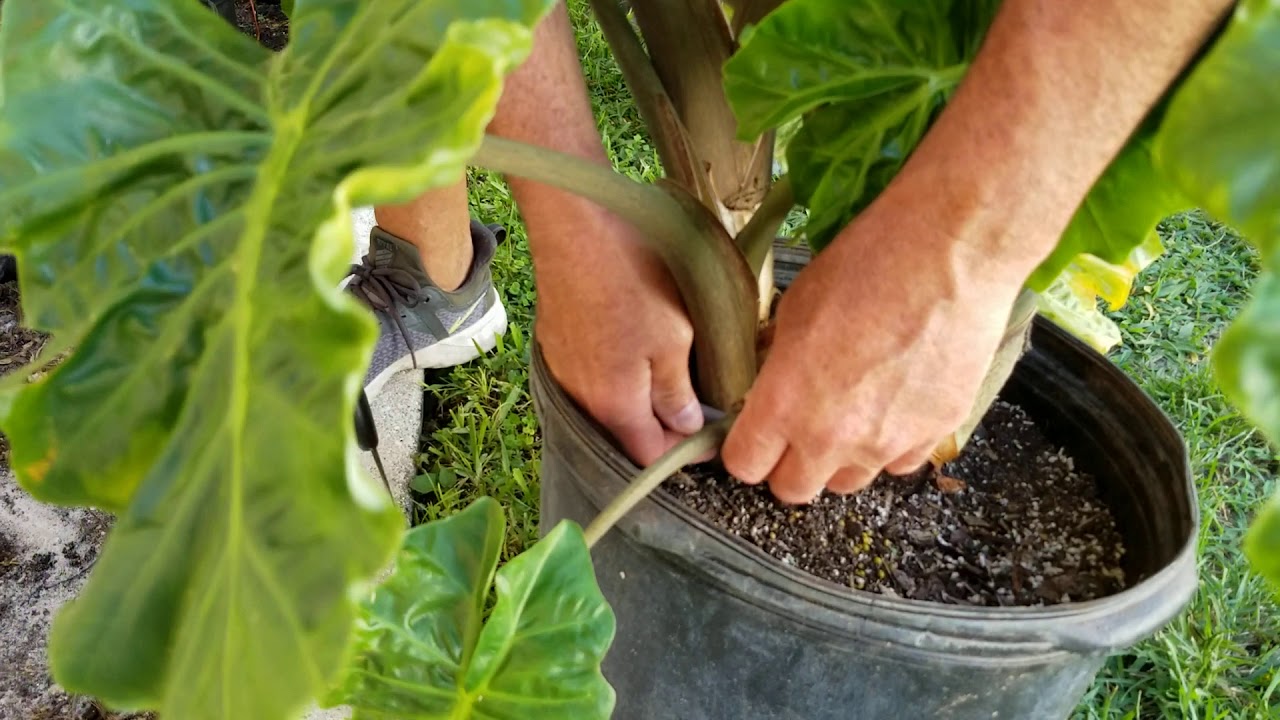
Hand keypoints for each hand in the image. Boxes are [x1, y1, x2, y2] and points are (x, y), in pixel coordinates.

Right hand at [533, 207, 703, 465]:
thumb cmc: (630, 278)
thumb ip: (676, 392)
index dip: (684, 450)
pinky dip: (614, 373)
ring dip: (637, 396)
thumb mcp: (673, 337)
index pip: (649, 456)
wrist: (573, 225)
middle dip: (660, 424)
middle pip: (625, 433)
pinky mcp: (554, 343)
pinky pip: (589, 376)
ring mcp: (562, 370)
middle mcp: (580, 398)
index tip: (711, 427)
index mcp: (614, 406)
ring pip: (606, 403)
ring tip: (668, 366)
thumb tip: (686, 427)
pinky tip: (632, 343)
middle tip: (695, 396)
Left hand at [720, 185, 1034, 503]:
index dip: (745, 451)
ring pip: (847, 482)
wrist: (949, 254)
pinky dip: (890, 447)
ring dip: (839, 458)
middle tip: (796, 430)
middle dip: (787, 464)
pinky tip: (893, 406)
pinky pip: (899, 464)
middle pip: (792, 489)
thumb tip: (773, 381)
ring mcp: (887, 442)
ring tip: (850, 412)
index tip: (752, 436)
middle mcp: (832, 436)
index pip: (745, 465)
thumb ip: (778, 362)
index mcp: (785, 403)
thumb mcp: (795, 308)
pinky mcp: (933, 435)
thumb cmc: (869, 265)